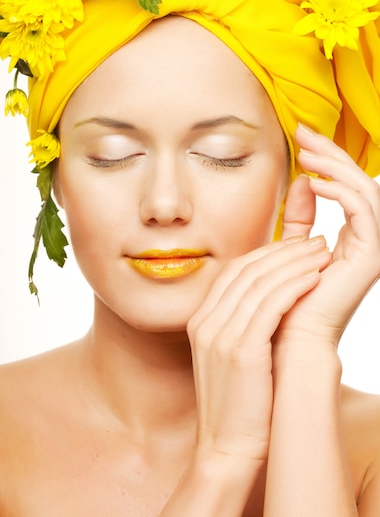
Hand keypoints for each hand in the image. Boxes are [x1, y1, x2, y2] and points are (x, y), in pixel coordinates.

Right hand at [187, 236, 330, 466]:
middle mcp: (206, 322)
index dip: (267, 253)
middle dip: (284, 250)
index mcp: (201, 320)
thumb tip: (273, 299)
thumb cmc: (239, 405)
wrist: (226, 450)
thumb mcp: (230, 357)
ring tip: (323, 253)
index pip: (235, 271)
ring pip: (260, 282)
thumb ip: (242, 324)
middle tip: (315, 241)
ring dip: (295, 263)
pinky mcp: (240, 351)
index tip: (295, 245)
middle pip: (247, 270)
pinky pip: (270, 306)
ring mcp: (219, 335)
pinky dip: (294, 286)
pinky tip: (315, 277)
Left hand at [278, 124, 379, 345]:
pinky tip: (313, 181)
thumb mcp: (291, 246)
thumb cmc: (285, 297)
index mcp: (351, 237)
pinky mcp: (369, 257)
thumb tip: (304, 178)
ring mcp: (371, 248)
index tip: (300, 136)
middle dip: (332, 153)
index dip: (327, 158)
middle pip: (359, 182)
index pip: (346, 185)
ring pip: (365, 191)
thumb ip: (300, 216)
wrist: (287, 337)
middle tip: (304, 132)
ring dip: (336, 166)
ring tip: (307, 152)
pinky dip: (340, 192)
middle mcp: (366, 240)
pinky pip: (363, 212)